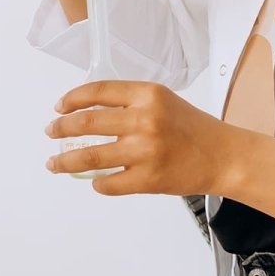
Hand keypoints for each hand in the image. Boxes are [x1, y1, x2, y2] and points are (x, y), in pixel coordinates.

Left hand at [44, 80, 247, 196]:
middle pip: (86, 123)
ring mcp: (145, 152)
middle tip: (50, 132)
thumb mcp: (163, 100)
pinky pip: (108, 184)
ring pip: (90, 157)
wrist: (223, 156)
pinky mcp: (147, 180)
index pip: (97, 91)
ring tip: (54, 163)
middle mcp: (145, 120)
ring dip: (65, 161)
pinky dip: (97, 183)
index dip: (72, 99)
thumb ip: (130, 101)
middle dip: (60, 128)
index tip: (59, 107)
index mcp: (148, 95)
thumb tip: (86, 109)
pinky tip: (94, 181)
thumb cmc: (193, 128)